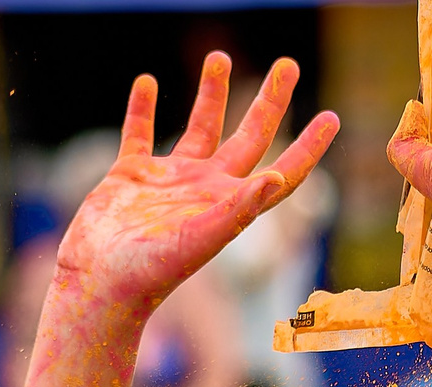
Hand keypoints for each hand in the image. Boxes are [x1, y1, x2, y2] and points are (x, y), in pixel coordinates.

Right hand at [54, 56, 337, 311]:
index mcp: (230, 205)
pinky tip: (147, 82)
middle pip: (248, 137)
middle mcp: (205, 189)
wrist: (100, 284)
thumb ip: (239, 208)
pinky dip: (142, 108)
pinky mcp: (129, 176)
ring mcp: (168, 181)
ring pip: (198, 127)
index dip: (308, 148)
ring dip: (211, 93)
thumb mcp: (201, 237)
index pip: (281, 173)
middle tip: (287, 65)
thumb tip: (278, 175)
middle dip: (269, 101)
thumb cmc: (151, 271)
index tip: (332, 117)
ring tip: (220, 56)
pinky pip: (139, 134)